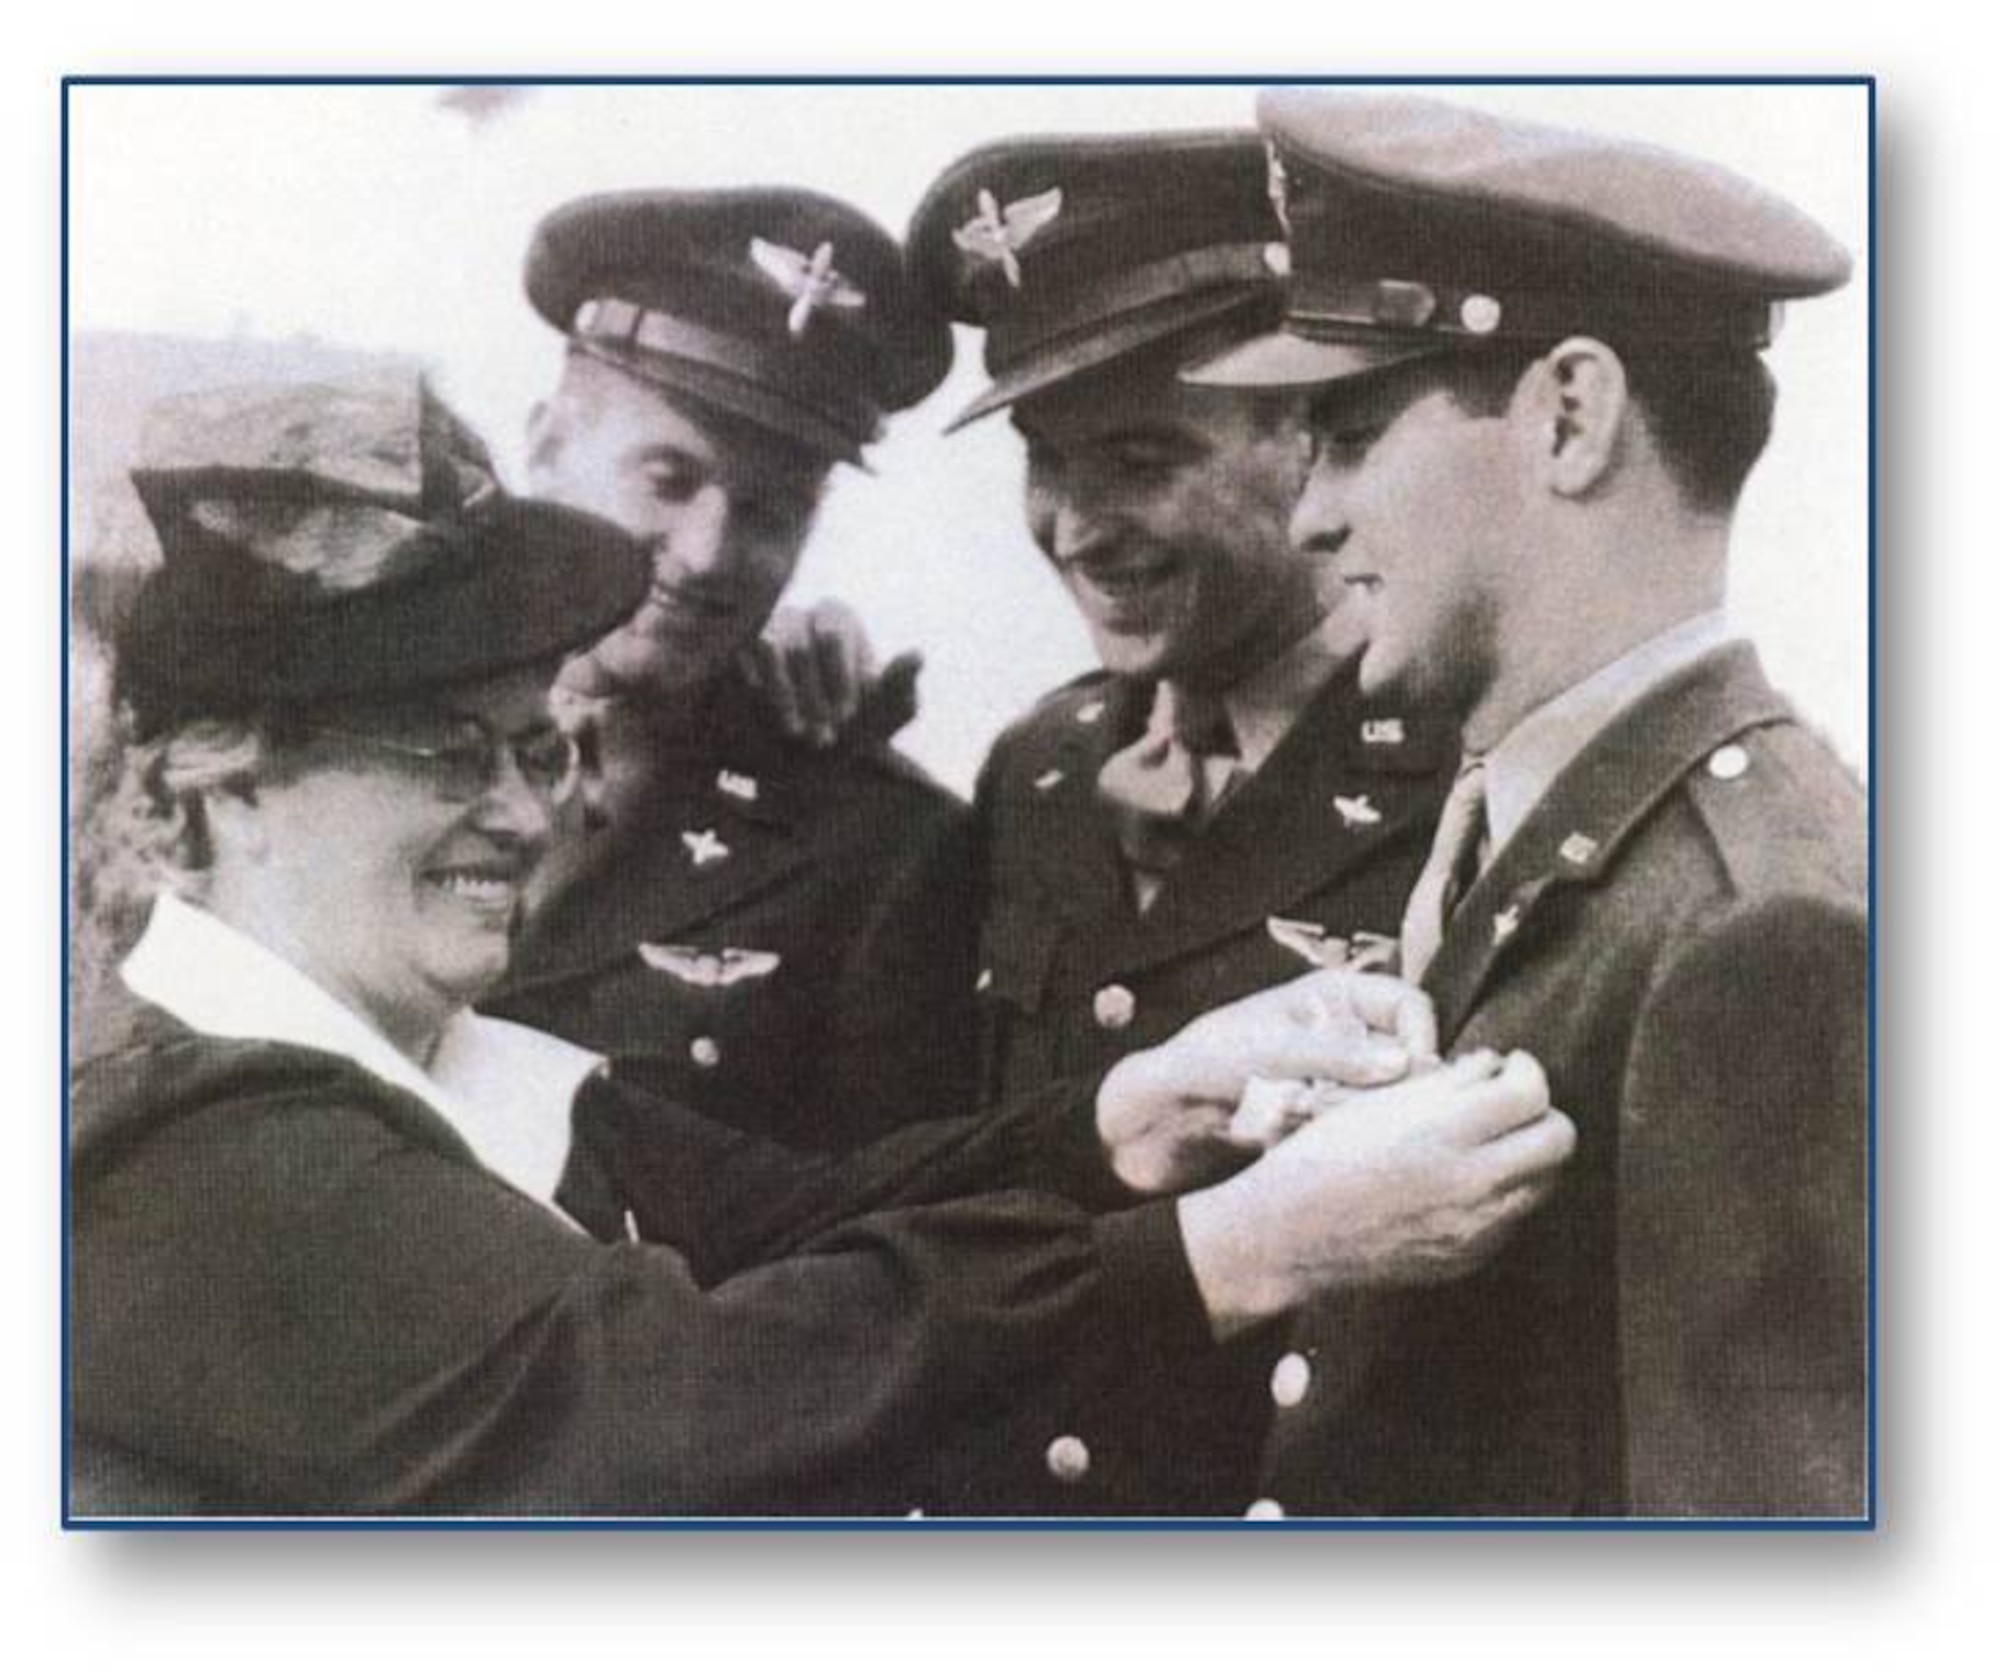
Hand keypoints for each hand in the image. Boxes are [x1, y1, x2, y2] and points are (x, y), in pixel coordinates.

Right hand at [740, 600, 920, 748]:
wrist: (801, 761)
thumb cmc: (851, 729)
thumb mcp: (885, 714)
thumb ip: (901, 686)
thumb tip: (917, 655)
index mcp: (839, 619)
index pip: (836, 636)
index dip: (842, 678)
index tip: (848, 717)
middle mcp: (799, 616)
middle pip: (800, 646)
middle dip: (814, 696)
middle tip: (823, 739)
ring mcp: (763, 632)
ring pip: (770, 651)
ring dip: (786, 699)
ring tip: (796, 734)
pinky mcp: (736, 652)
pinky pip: (741, 659)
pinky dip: (756, 690)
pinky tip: (765, 716)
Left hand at [1095, 969, 1438, 1194]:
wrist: (1154, 1128)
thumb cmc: (1199, 1066)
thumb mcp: (1268, 1049)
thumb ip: (1334, 1055)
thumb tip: (1404, 1064)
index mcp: (1333, 999)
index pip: (1408, 1005)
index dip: (1419, 1037)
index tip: (1411, 1074)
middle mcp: (1344, 1040)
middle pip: (1408, 1060)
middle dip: (1397, 1089)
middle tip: (1375, 1115)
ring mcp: (1337, 1086)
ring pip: (1389, 1104)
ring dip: (1369, 1120)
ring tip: (1331, 1131)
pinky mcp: (1327, 1130)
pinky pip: (1362, 1137)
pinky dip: (1351, 1145)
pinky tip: (1320, 1151)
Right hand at [1177, 1049, 1574, 1335]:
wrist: (1288, 1236)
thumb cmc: (1320, 1159)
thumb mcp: (1376, 1101)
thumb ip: (1445, 1082)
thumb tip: (1493, 1066)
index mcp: (1443, 1136)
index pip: (1531, 1094)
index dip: (1528, 1070)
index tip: (1511, 1065)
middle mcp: (1471, 1187)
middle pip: (1559, 1140)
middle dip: (1541, 1111)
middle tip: (1508, 1100)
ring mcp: (1475, 1231)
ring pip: (1546, 1181)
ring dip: (1528, 1153)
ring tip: (1488, 1139)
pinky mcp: (1469, 1259)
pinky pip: (1514, 1219)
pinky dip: (1504, 1192)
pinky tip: (1465, 1179)